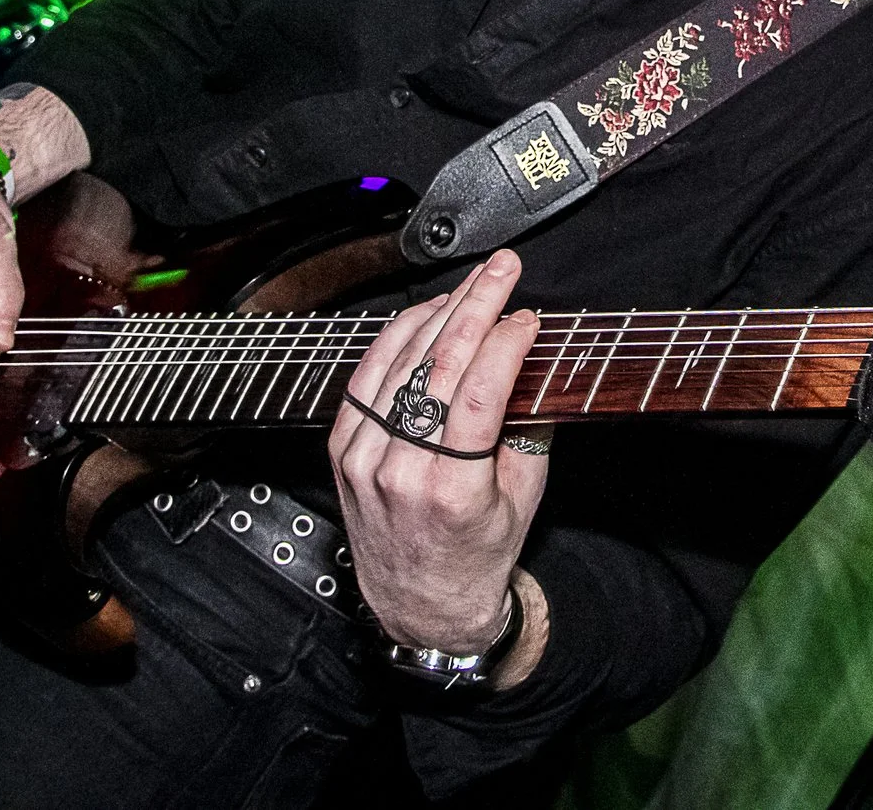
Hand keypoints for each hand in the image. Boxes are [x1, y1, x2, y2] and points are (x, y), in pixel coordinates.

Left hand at [331, 251, 551, 679]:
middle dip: (477, 305)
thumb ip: (526, 429)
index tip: (528, 318)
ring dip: (440, 312)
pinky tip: (427, 314)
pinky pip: (368, 376)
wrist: (419, 604)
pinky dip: (398, 338)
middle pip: (439, 366)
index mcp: (451, 491)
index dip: (505, 343)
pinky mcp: (343, 449)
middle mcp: (400, 471)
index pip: (479, 394)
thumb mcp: (523, 499)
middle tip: (504, 269)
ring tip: (472, 283)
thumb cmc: (477, 554)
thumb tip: (530, 361)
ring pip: (401, 362)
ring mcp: (363, 459)